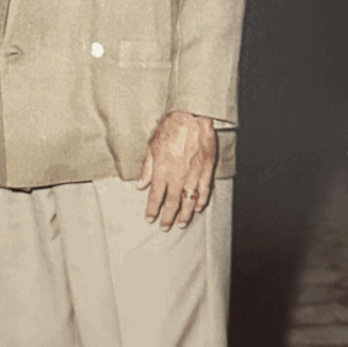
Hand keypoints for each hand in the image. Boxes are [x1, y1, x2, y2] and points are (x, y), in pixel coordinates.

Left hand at [137, 111, 215, 229]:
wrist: (192, 119)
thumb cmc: (170, 130)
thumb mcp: (151, 147)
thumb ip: (147, 168)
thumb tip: (141, 185)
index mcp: (162, 171)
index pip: (156, 196)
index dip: (152, 209)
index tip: (150, 218)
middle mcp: (178, 176)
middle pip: (172, 202)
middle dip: (167, 216)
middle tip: (165, 227)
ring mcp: (193, 175)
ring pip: (189, 201)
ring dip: (185, 214)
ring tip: (181, 223)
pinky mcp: (206, 170)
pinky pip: (204, 191)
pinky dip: (201, 201)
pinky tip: (198, 208)